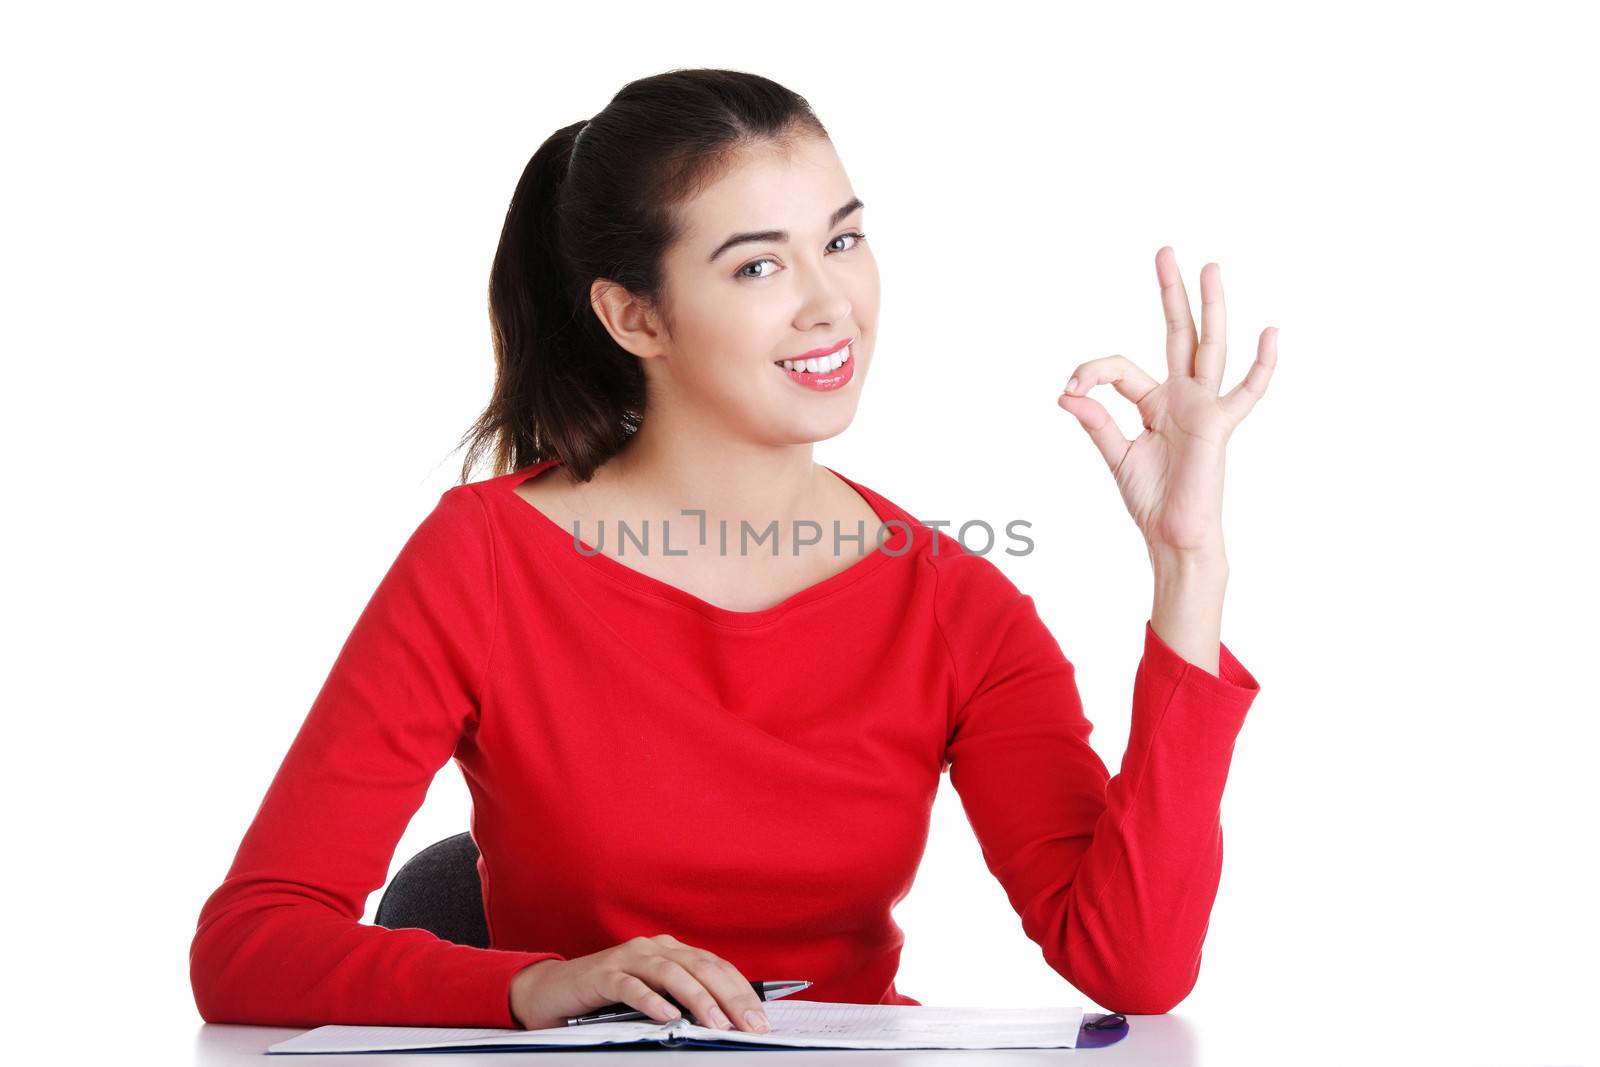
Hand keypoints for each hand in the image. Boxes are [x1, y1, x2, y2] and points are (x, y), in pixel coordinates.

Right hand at [509, 934, 770, 1033]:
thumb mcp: (653, 996)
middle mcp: (652, 948)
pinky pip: (630, 986)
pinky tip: (667, 1018)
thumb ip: (682, 1000)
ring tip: (716, 1024)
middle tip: (749, 1025)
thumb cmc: (607, 997)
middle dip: (730, 997)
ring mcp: (627, 958)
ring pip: (671, 973)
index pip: (716, 966)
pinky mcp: (601, 975)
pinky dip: (651, 1001)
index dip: (741, 990)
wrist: (553, 991)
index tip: (761, 1018)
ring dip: (697, 999)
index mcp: (670, 951)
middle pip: (701, 967)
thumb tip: (726, 1021)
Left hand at [1057, 247, 1276, 560]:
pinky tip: (1271, 333)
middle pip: (1178, 333)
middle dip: (1170, 294)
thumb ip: (1095, 421)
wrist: (1173, 535)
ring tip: (1209, 268)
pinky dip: (1262, 365)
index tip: (1068, 391)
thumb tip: (1065, 395)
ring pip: (1209, 346)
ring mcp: (1203, 407)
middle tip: (1165, 252)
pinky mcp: (1218, 425)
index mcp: (1155, 402)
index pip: (1119, 368)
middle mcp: (1181, 396)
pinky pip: (1247, 392)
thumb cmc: (1151, 500)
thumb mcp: (1115, 454)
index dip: (1090, 372)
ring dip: (1209, 307)